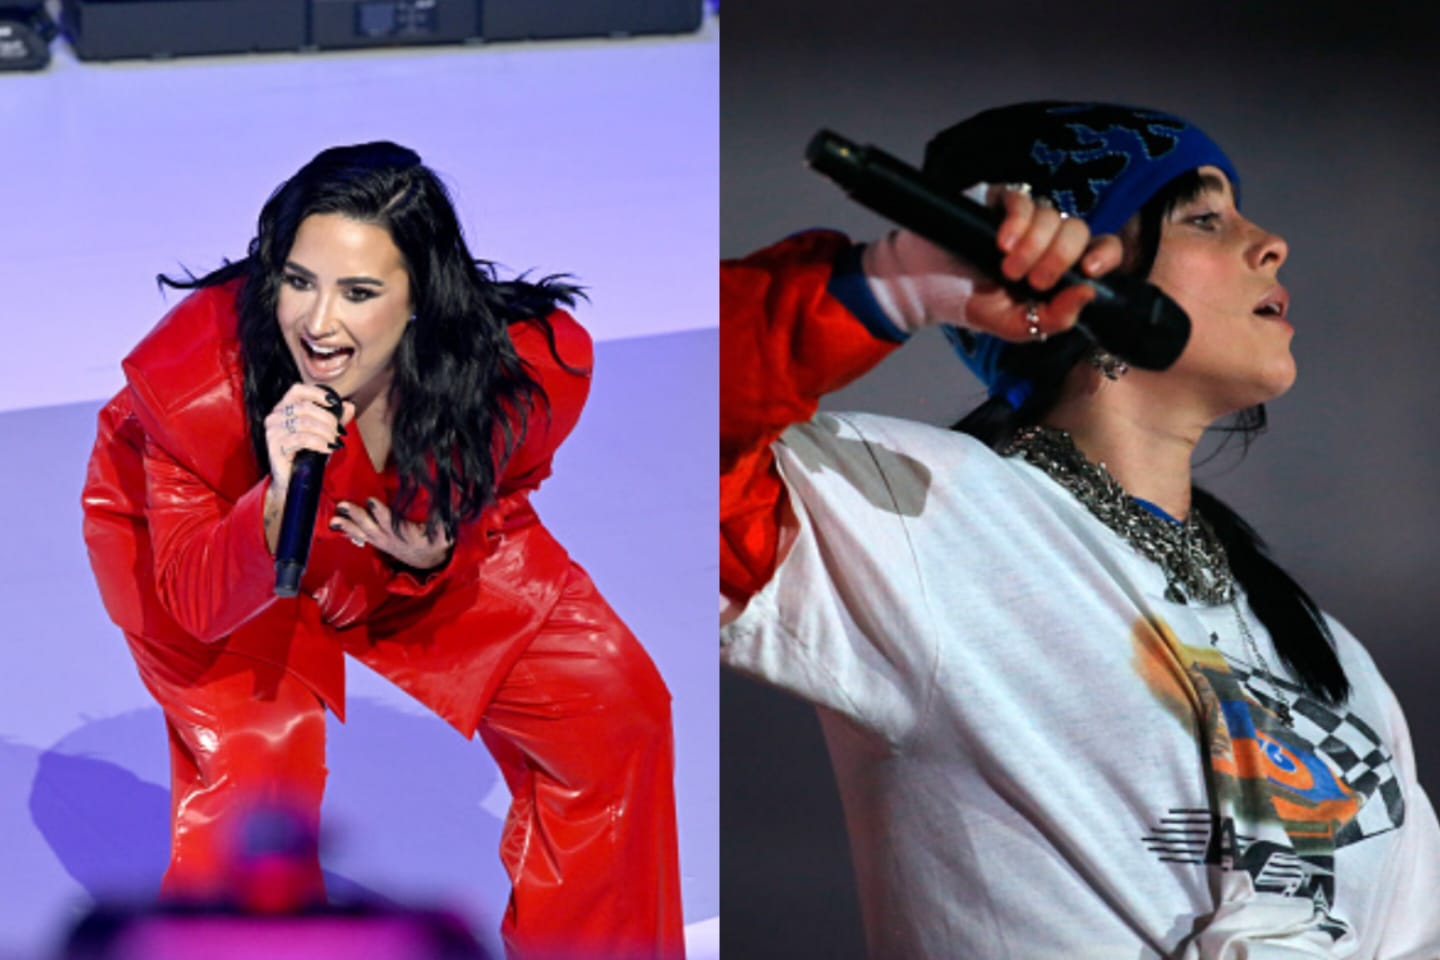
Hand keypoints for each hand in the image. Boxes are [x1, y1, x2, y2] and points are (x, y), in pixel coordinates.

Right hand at [263, 384, 355, 490]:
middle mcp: (275, 416)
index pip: (297, 390)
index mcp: (284, 408)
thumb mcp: (324, 433)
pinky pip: (301, 439)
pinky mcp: (275, 445)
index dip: (316, 393)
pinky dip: (319, 443)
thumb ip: (336, 419)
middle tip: (338, 433)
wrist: (294, 480)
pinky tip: (327, 449)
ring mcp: (273, 431)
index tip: (334, 403)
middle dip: (328, 420)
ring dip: (326, 433)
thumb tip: (349, 406)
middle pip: (306, 407)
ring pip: (305, 423)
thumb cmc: (307, 454)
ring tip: (334, 443)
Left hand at [330, 497, 454, 572]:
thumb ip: (441, 521)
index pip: (392, 523)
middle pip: (371, 527)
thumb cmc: (436, 542)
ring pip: (362, 534)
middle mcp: (391, 539)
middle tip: (343, 505)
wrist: (430, 561)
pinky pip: (360, 538)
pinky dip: (349, 532)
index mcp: (406, 535)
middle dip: (356, 516)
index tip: (371, 500)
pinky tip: (337, 526)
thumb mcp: (445, 533)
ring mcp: (382, 542)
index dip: (381, 513)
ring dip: (347, 526)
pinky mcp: (377, 543)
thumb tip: (443, 504)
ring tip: (333, 519)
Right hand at [963, 184, 1123, 341]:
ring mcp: (1024, 217)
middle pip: (1078, 230)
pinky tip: (1002, 243)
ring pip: (1051, 214)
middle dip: (1060, 257)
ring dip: (1035, 245)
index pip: (1101, 249)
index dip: (1105, 254)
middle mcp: (1047, 238)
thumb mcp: (1015, 325)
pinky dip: (1017, 222)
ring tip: (1007, 268)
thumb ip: (1054, 318)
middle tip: (1032, 281)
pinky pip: (1022, 199)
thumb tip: (1088, 293)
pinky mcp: (998, 200)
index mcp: (1060, 267)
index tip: (1089, 270)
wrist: (923, 288)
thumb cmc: (970, 304)